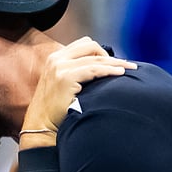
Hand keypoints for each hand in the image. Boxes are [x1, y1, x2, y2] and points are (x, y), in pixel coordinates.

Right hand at [20, 37, 134, 147]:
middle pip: (90, 45)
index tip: (115, 62)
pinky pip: (94, 69)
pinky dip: (109, 70)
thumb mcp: (62, 85)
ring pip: (95, 57)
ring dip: (115, 62)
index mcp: (54, 58)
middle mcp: (56, 59)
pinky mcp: (65, 77)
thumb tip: (100, 68)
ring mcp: (59, 67)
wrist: (41, 126)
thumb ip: (75, 73)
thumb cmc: (54, 111)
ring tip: (130, 68)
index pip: (83, 45)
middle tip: (123, 66)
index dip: (101, 52)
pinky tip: (120, 74)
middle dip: (109, 55)